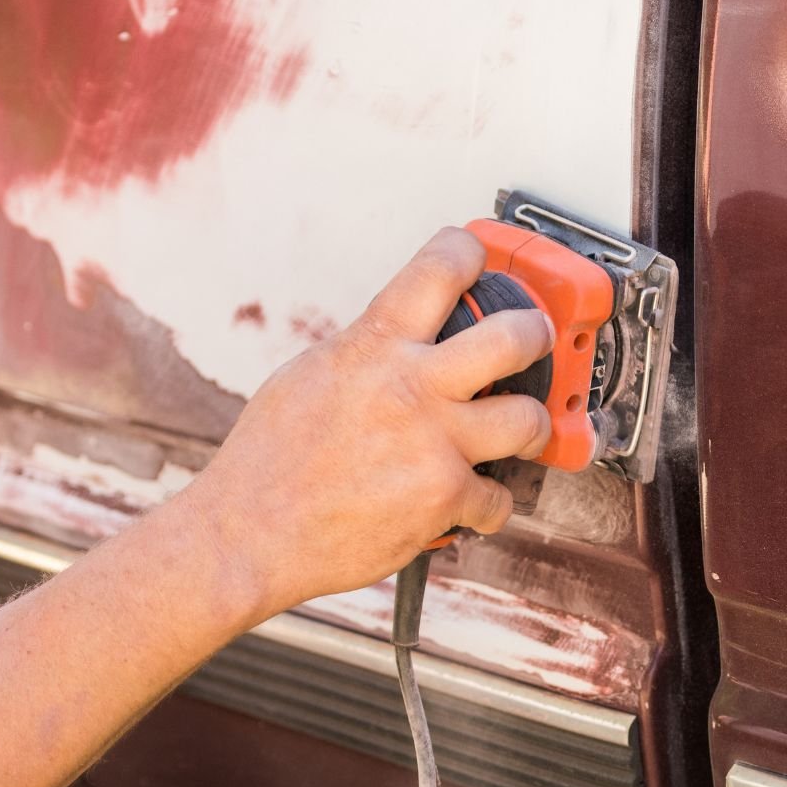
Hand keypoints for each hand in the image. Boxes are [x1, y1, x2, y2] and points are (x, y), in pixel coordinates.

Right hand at [174, 227, 553, 621]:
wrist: (249, 534)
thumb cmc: (268, 462)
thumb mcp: (309, 375)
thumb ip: (366, 352)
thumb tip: (401, 336)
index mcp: (374, 346)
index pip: (439, 268)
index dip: (469, 253)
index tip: (479, 257)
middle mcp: (412, 387)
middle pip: (515, 337)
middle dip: (537, 335)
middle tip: (535, 342)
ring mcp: (434, 443)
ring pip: (529, 420)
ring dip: (532, 429)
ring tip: (522, 432)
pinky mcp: (445, 497)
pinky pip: (499, 498)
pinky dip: (487, 506)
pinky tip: (468, 503)